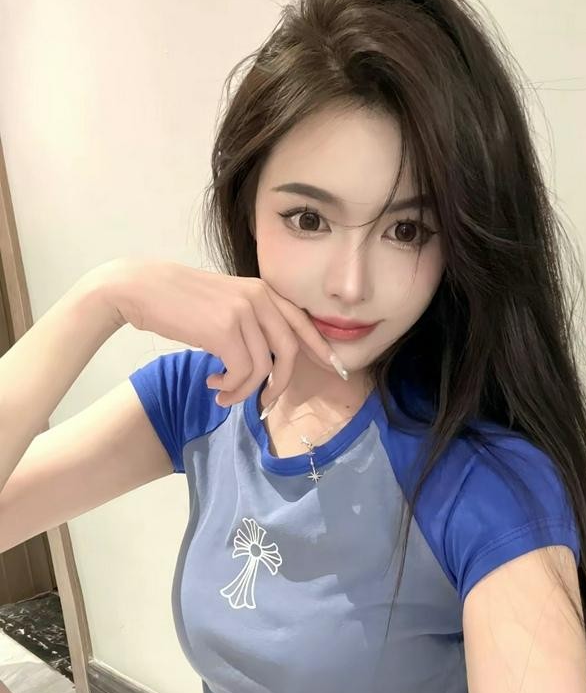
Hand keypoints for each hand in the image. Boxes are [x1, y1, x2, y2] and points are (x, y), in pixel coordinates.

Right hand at [94, 257, 347, 409]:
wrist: (140, 289)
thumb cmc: (179, 301)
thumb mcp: (225, 303)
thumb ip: (251, 322)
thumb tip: (268, 360)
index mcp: (263, 290)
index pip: (302, 323)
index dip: (321, 348)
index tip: (337, 369)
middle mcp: (259, 298)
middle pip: (289, 351)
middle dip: (280, 384)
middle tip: (265, 403)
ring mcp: (243, 313)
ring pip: (262, 368)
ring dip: (245, 392)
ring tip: (224, 396)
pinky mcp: (224, 331)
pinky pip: (242, 373)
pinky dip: (230, 388)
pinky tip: (213, 385)